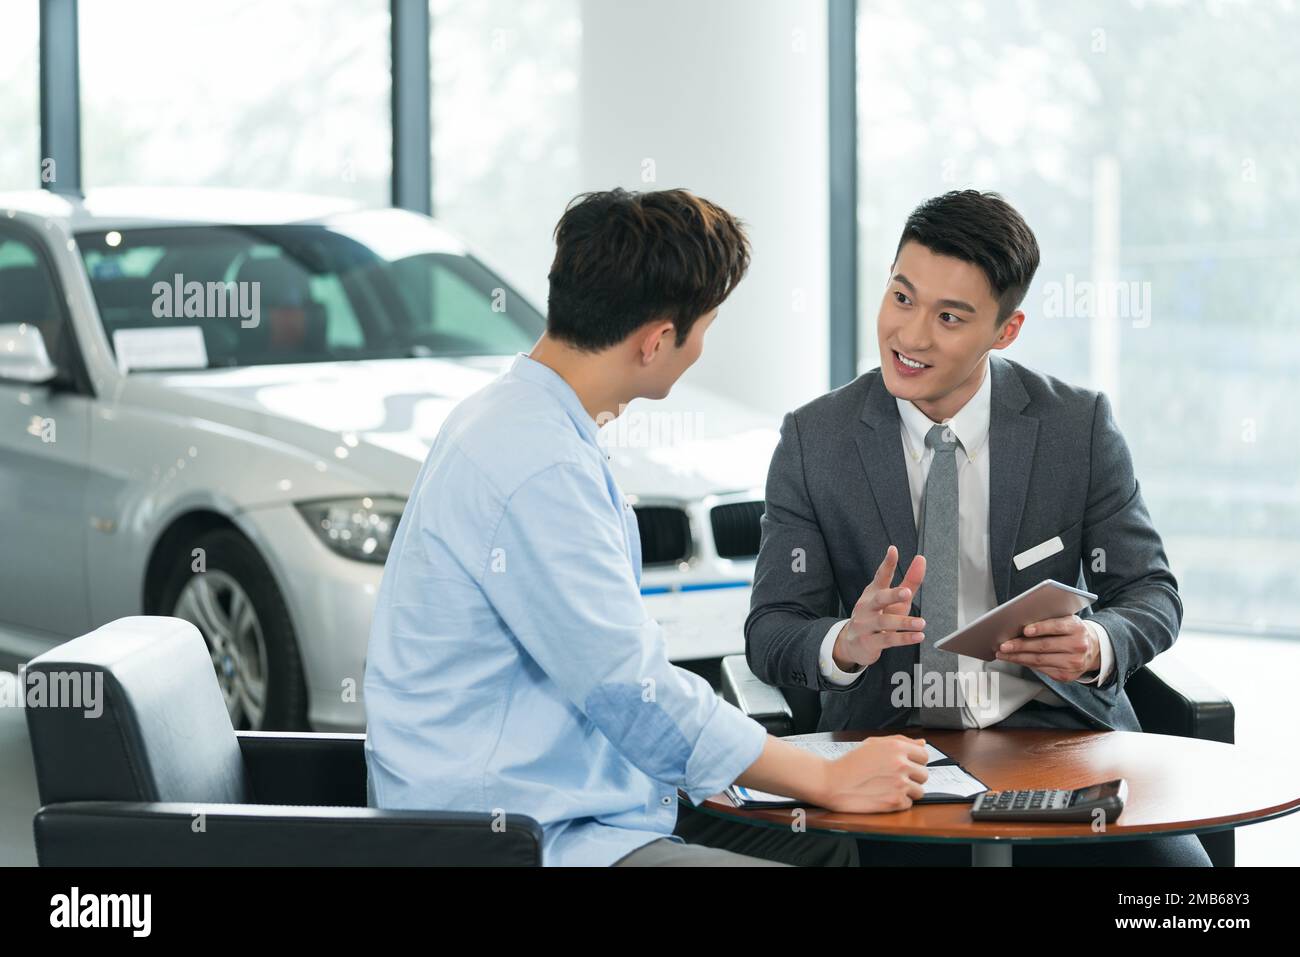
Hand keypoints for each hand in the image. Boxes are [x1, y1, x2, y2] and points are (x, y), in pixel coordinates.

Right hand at [820, 735, 928, 812]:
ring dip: (908, 791)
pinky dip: (899, 802)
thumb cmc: (850, 763)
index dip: (916, 761)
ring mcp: (899, 784)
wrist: (833, 782)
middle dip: (912, 777)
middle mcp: (901, 764)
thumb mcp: (873, 743)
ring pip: (920, 791)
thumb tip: (922, 743)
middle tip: (895, 778)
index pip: (925, 755)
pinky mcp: (895, 802)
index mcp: (897, 747)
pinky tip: (885, 796)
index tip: (907, 765)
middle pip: (924, 774)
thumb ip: (900, 741)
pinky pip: (909, 804)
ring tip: (890, 788)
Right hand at [832, 545, 926, 671]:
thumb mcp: (895, 600)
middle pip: (879, 598)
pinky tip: (918, 636)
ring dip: (904, 622)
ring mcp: (866, 625)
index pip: (880, 576)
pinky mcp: (869, 642)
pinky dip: (904, 638)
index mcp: (873, 593)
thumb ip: (910, 581)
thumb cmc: (878, 617)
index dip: (887, 564)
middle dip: (892, 595)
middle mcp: (867, 607)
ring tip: (921, 623)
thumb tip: (921, 559)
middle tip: (907, 592)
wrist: (851, 644)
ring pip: (885, 622)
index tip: (893, 550)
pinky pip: (887, 640)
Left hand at [995, 615, 1098, 681]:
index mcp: (1076, 628)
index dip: (1040, 628)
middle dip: (1020, 646)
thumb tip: (1021, 623)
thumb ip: (1050, 619)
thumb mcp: (1067, 620)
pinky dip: (1026, 664)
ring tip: (1004, 653)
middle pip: (1044, 646)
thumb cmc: (1073, 631)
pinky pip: (1041, 669)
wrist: (1093, 649)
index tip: (1025, 630)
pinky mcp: (1066, 675)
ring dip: (1018, 657)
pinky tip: (1016, 659)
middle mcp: (1077, 646)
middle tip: (1004, 645)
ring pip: (1039, 660)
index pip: (1057, 627)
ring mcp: (1073, 663)